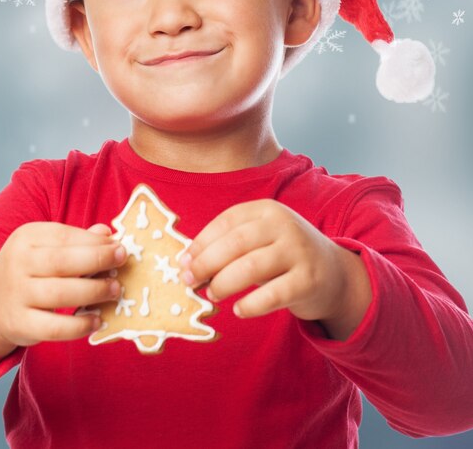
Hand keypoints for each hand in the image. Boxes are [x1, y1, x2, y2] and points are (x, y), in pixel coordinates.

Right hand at [0, 221, 127, 372]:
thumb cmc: (30, 269)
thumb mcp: (46, 246)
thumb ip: (76, 240)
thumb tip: (107, 233)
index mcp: (26, 237)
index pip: (65, 236)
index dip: (96, 242)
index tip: (120, 247)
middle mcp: (18, 263)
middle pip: (63, 262)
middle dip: (98, 261)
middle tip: (122, 263)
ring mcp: (16, 295)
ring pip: (61, 294)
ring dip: (94, 292)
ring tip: (114, 290)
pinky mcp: (19, 324)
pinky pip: (54, 328)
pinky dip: (80, 326)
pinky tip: (97, 320)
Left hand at [179, 199, 364, 326]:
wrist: (334, 273)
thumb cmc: (282, 255)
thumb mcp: (259, 240)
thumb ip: (227, 245)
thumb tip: (186, 262)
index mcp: (266, 209)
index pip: (226, 221)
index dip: (201, 242)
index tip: (183, 262)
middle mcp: (284, 225)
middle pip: (235, 243)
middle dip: (206, 263)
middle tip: (190, 281)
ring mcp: (299, 251)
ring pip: (251, 267)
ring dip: (224, 283)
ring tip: (212, 294)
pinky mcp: (309, 280)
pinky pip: (273, 295)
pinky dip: (251, 305)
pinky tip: (238, 310)